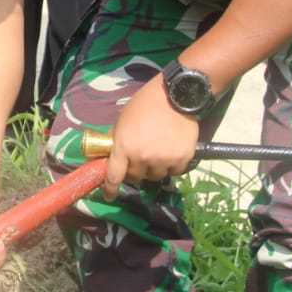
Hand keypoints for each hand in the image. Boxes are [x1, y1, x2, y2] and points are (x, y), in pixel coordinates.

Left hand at [102, 76, 200, 197]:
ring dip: (154, 169)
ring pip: (155, 176)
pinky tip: (171, 152)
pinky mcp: (182, 159)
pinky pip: (173, 171)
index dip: (110, 189)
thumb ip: (118, 140)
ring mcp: (163, 160)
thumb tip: (112, 155)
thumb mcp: (123, 120)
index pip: (114, 176)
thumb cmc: (144, 105)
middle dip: (135, 171)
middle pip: (136, 178)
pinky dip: (171, 165)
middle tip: (139, 160)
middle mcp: (143, 157)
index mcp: (124, 147)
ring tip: (157, 153)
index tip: (110, 195)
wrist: (175, 96)